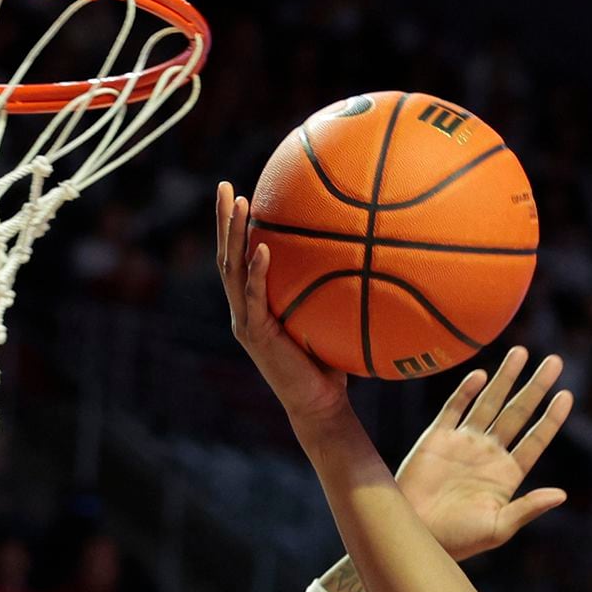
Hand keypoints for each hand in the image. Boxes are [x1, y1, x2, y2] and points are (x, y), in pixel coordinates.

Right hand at [213, 181, 350, 427]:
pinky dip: (256, 271)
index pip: (240, 258)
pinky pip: (254, 297)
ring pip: (231, 270)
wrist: (320, 406)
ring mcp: (246, 322)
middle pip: (226, 256)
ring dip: (233, 234)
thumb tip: (367, 256)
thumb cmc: (330, 366)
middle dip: (224, 219)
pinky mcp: (256, 335)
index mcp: (256, 306)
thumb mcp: (330, 320)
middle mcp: (244, 310)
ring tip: (237, 201)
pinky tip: (261, 247)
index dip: (235, 228)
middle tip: (224, 185)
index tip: (239, 193)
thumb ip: (334, 292)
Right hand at [394, 349, 573, 562]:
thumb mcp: (499, 527)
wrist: (415, 535)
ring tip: (522, 352)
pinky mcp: (437, 438)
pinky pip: (454, 408)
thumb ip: (528, 508)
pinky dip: (466, 391)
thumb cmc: (458, 539)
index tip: (567, 395)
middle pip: (518, 412)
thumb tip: (561, 494)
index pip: (535, 439)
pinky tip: (482, 375)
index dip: (551, 418)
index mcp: (507, 474)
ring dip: (506, 378)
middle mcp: (488, 454)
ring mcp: (463, 443)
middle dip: (536, 387)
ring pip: (490, 403)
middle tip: (555, 361)